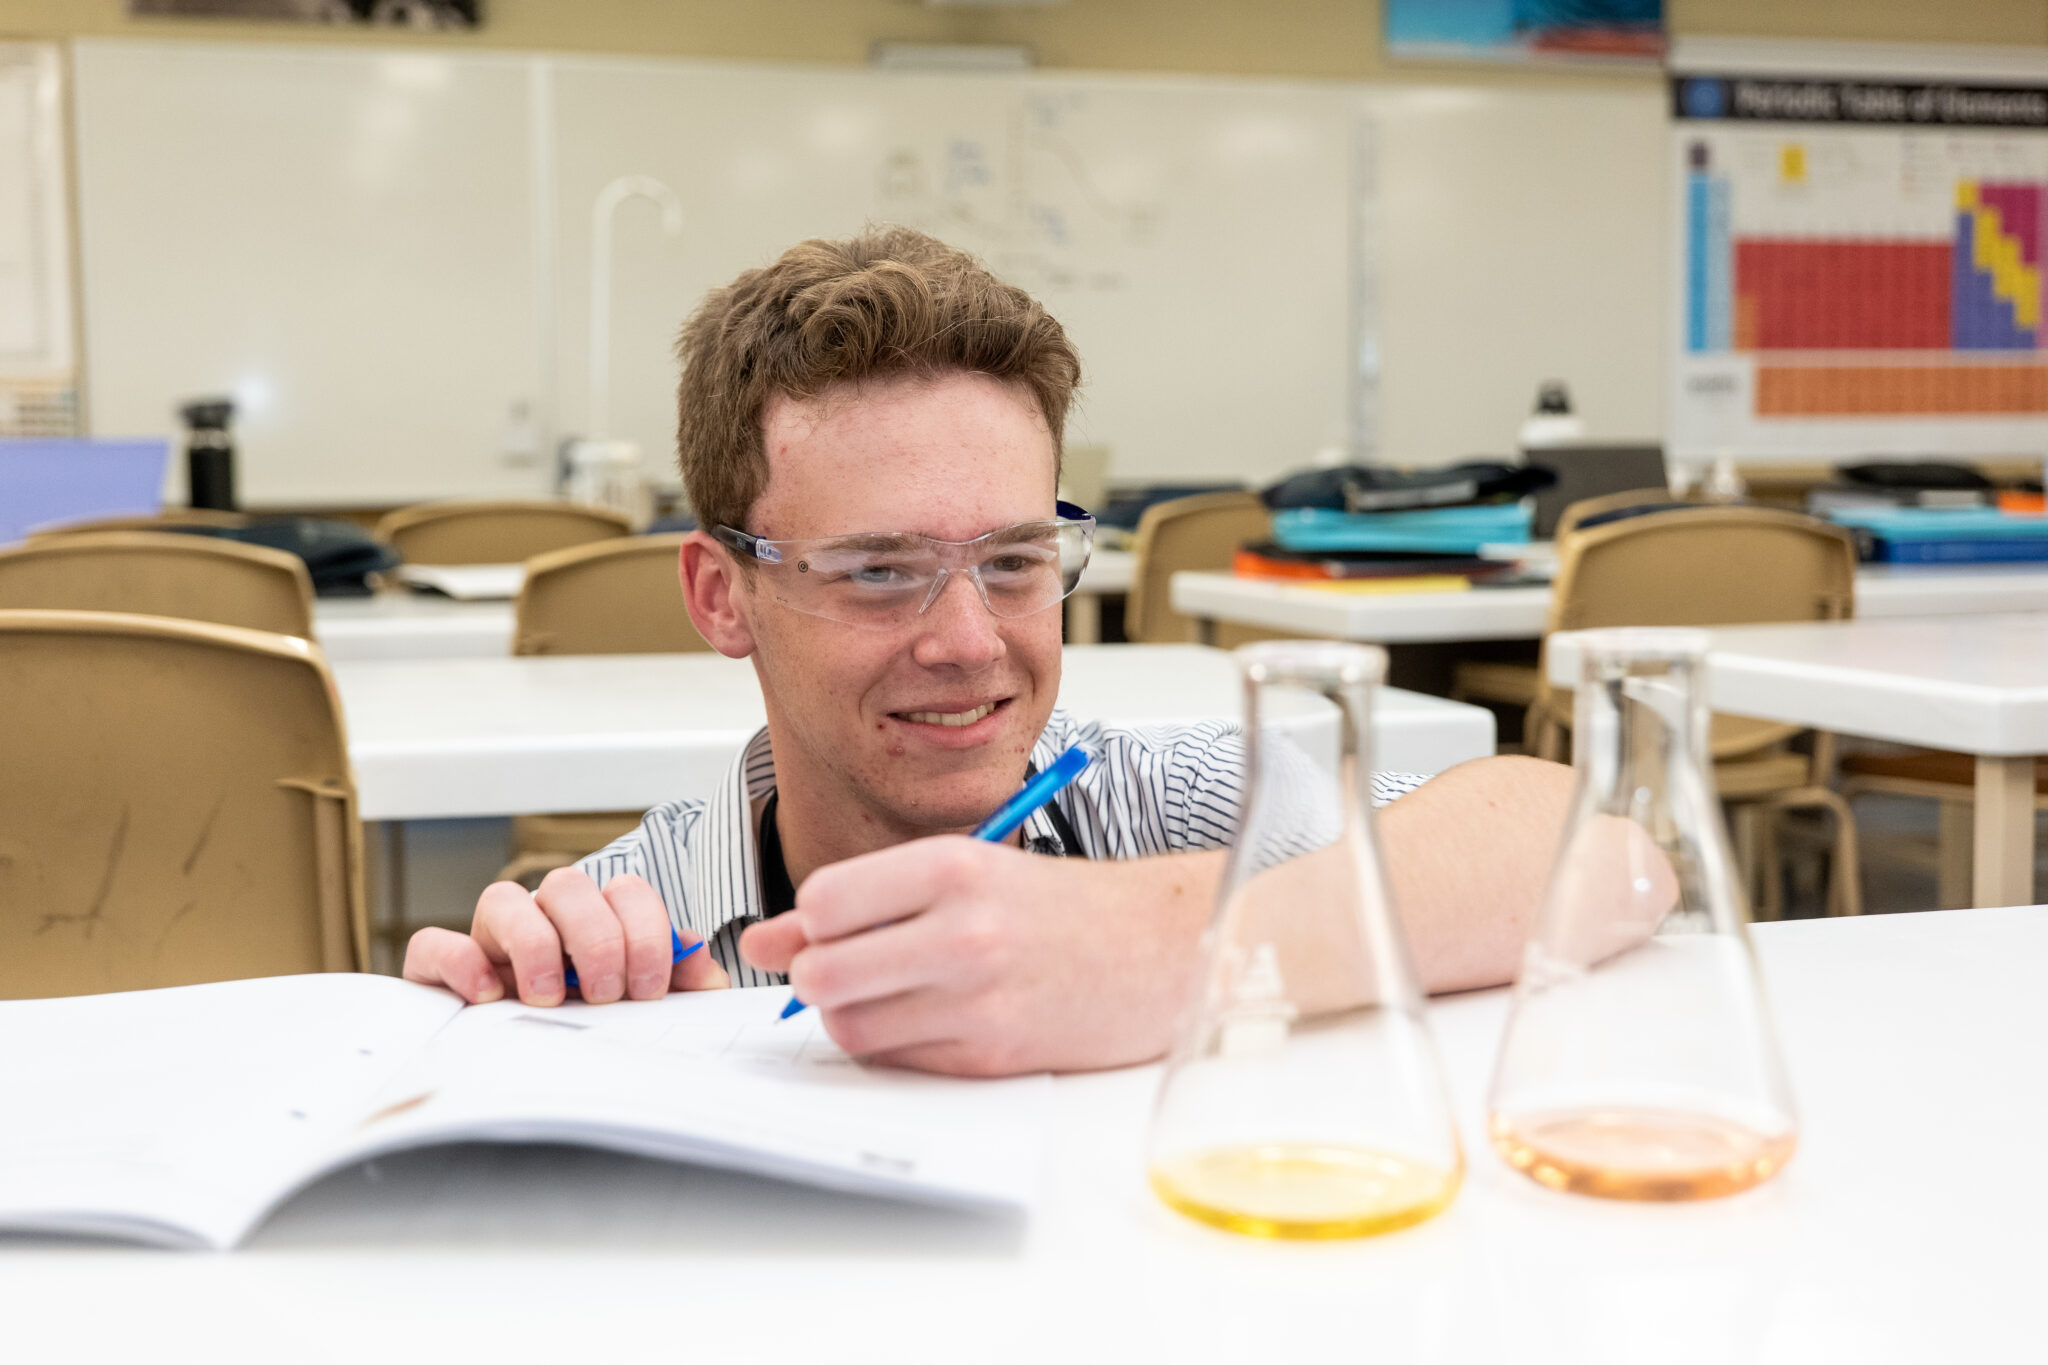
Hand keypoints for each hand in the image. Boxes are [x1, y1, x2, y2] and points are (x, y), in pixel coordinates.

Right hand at [403, 868, 728, 1004]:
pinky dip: (460, 961)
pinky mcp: (440, 971)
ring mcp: (490, 941)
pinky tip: (490, 995)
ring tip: (549, 996)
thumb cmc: (592, 1030)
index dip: (645, 932)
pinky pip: (435, 943)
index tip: (650, 987)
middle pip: (567, 885)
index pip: (626, 892)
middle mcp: (544, 920)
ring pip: (503, 899)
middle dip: (596, 937)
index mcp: (597, 922)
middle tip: (607, 994)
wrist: (521, 1075)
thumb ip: (679, 984)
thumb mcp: (642, 1008)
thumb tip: (701, 966)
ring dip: (534, 943)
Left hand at [739, 839, 1220, 1076]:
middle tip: (838, 971)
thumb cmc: (1060, 908)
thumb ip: (864, 899)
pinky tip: (931, 1018)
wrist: (1159, 948)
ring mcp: (977, 1000)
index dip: (809, 922)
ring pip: (850, 1027)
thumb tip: (764, 941)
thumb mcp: (967, 872)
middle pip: (823, 974)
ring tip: (891, 994)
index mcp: (954, 866)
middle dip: (814, 979)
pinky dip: (895, 1045)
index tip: (825, 927)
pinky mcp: (990, 1056)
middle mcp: (963, 931)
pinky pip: (897, 1061)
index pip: (824, 901)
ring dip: (851, 1016)